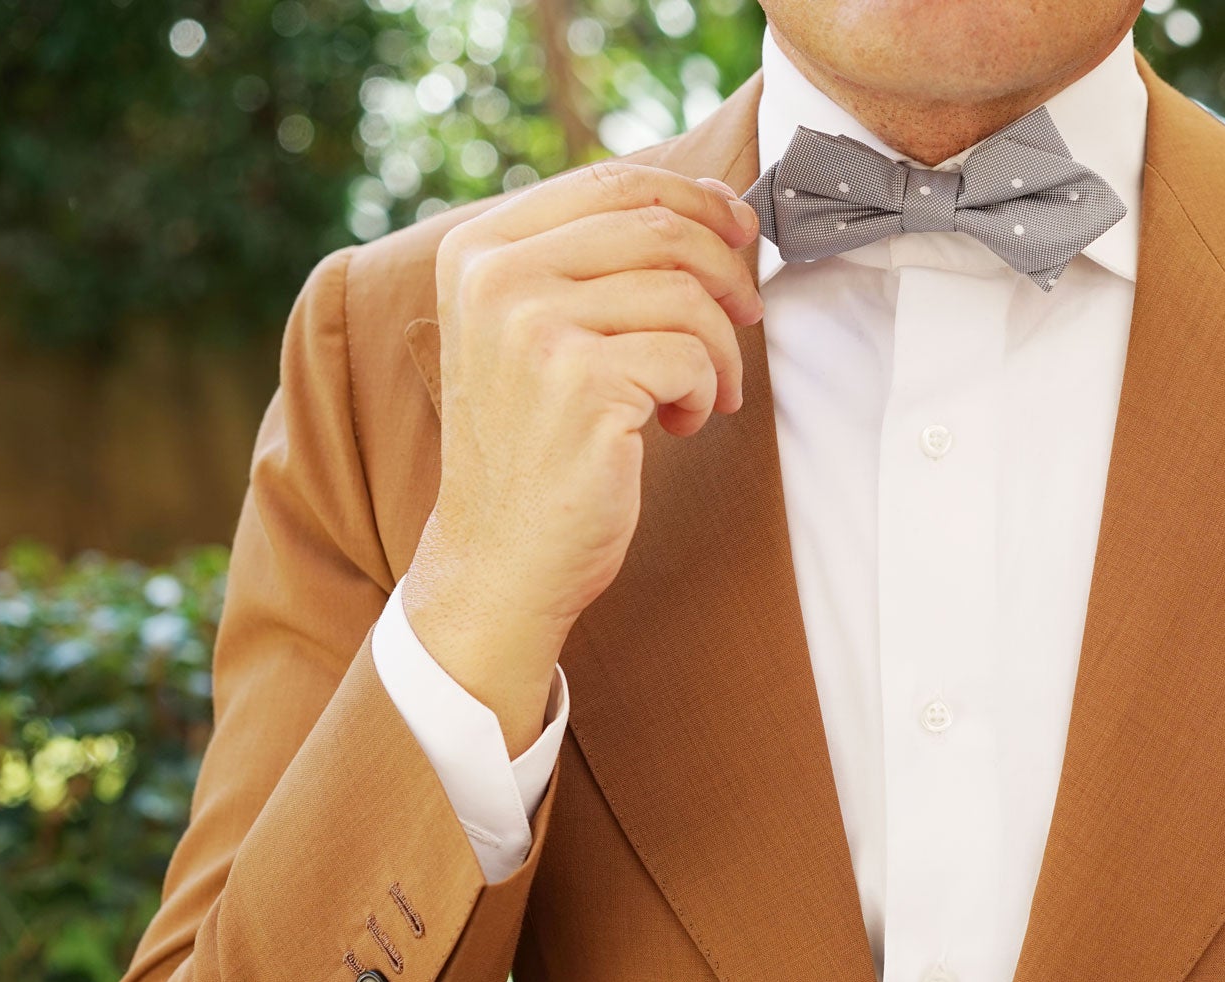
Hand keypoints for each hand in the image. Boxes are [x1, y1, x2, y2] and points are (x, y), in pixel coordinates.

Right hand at [402, 161, 762, 751]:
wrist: (500, 557)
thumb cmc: (537, 446)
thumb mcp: (535, 332)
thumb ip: (592, 263)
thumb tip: (713, 208)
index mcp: (478, 249)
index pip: (612, 181)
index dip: (694, 197)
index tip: (738, 228)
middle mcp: (496, 276)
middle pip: (660, 227)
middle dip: (726, 271)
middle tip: (746, 316)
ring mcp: (533, 327)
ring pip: (686, 293)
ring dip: (720, 348)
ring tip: (702, 393)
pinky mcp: (580, 382)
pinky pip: (691, 355)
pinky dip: (706, 392)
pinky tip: (678, 426)